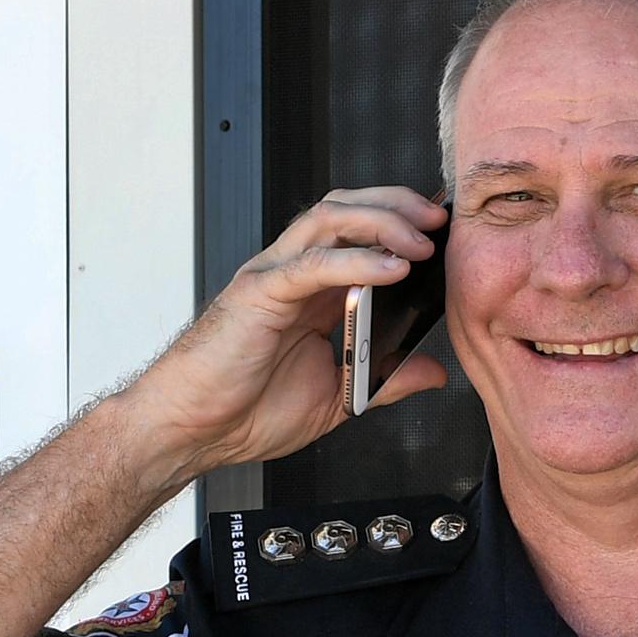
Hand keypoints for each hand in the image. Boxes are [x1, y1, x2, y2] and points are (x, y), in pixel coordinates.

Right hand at [126, 186, 450, 475]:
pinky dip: (356, 262)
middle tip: (439, 220)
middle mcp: (293, 273)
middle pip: (347, 209)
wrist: (192, 431)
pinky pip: (312, 265)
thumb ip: (386, 379)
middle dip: (398, 205)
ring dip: (381, 221)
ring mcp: (274, 277)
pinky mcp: (259, 294)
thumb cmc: (246, 409)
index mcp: (313, 292)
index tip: (445, 229)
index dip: (402, 221)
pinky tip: (391, 269)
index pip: (360, 232)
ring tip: (420, 240)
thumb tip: (432, 371)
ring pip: (330, 219)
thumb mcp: (339, 397)